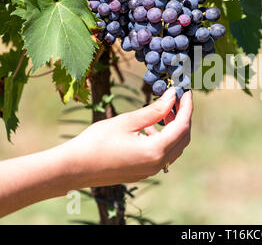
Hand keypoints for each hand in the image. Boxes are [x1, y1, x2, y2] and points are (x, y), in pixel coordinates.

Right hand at [59, 88, 192, 187]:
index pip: (183, 125)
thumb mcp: (127, 121)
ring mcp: (151, 171)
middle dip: (182, 117)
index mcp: (156, 151)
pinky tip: (148, 128)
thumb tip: (172, 96)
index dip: (187, 106)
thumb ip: (155, 110)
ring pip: (174, 147)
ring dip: (173, 128)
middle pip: (183, 138)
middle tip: (175, 99)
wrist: (73, 168)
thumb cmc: (96, 141)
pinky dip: (162, 139)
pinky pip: (162, 154)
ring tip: (162, 110)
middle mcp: (157, 164)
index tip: (186, 91)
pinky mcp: (143, 172)